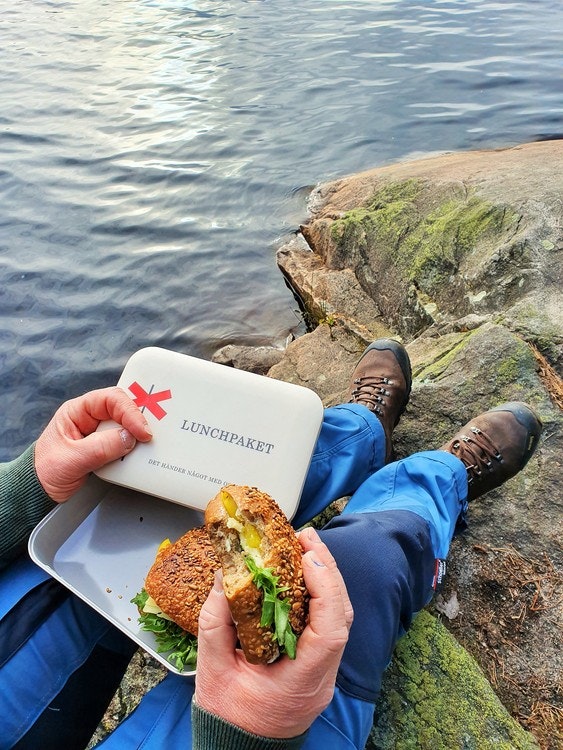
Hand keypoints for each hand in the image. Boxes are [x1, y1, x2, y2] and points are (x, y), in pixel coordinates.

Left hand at [34, 386, 152, 500]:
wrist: (40, 493)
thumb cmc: (45, 472)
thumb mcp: (71, 459)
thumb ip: (100, 447)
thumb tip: (128, 437)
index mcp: (78, 411)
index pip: (110, 400)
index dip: (129, 411)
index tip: (141, 431)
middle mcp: (91, 418)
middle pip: (123, 409)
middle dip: (138, 420)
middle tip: (149, 435)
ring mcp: (100, 434)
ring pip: (127, 426)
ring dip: (137, 436)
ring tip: (146, 446)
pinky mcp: (107, 449)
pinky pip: (126, 443)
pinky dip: (135, 449)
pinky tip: (138, 456)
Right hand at [195, 526, 352, 738]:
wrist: (238, 747)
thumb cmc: (226, 715)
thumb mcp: (211, 669)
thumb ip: (215, 622)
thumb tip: (224, 575)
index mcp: (299, 682)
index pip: (329, 632)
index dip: (325, 589)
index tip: (308, 558)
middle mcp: (321, 678)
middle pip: (341, 618)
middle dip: (327, 571)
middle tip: (307, 539)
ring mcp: (324, 674)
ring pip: (339, 619)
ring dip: (325, 580)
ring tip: (307, 548)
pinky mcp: (318, 667)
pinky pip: (328, 625)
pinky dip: (319, 596)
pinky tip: (303, 577)